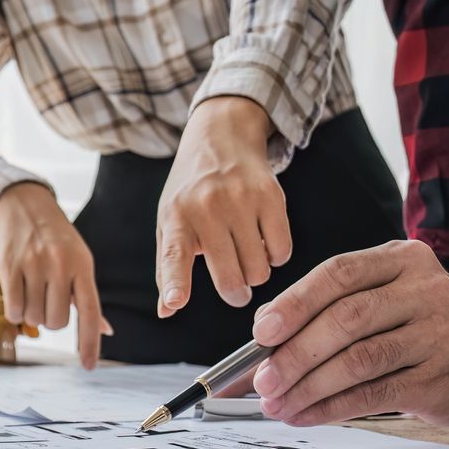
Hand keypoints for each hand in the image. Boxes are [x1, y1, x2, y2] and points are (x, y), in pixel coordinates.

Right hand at [0, 182, 106, 368]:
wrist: (24, 205)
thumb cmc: (56, 240)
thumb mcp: (79, 262)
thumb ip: (87, 298)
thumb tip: (105, 331)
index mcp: (83, 267)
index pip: (91, 313)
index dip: (90, 343)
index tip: (89, 366)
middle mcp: (60, 266)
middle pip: (57, 322)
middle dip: (52, 319)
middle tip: (47, 298)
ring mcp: (33, 265)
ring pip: (34, 319)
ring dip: (32, 313)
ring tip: (32, 289)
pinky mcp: (8, 266)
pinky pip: (13, 310)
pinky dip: (15, 310)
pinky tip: (18, 292)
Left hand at [155, 96, 288, 314]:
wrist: (221, 136)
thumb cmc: (191, 190)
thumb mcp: (170, 222)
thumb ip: (168, 268)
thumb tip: (166, 311)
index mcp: (176, 219)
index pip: (174, 256)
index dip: (176, 283)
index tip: (175, 302)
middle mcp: (207, 208)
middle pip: (231, 279)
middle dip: (236, 293)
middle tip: (236, 289)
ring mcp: (240, 200)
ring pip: (260, 271)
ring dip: (257, 273)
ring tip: (247, 254)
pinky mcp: (271, 196)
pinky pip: (282, 252)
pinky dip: (276, 256)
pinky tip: (264, 240)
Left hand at [251, 240, 448, 425]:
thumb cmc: (422, 319)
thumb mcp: (389, 291)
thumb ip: (335, 304)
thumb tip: (266, 335)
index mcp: (404, 260)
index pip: (341, 274)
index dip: (296, 303)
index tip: (262, 332)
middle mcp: (426, 292)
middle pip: (348, 319)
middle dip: (297, 353)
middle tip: (264, 380)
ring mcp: (438, 337)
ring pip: (360, 361)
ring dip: (310, 387)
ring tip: (278, 404)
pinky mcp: (440, 381)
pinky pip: (375, 396)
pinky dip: (333, 408)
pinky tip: (306, 415)